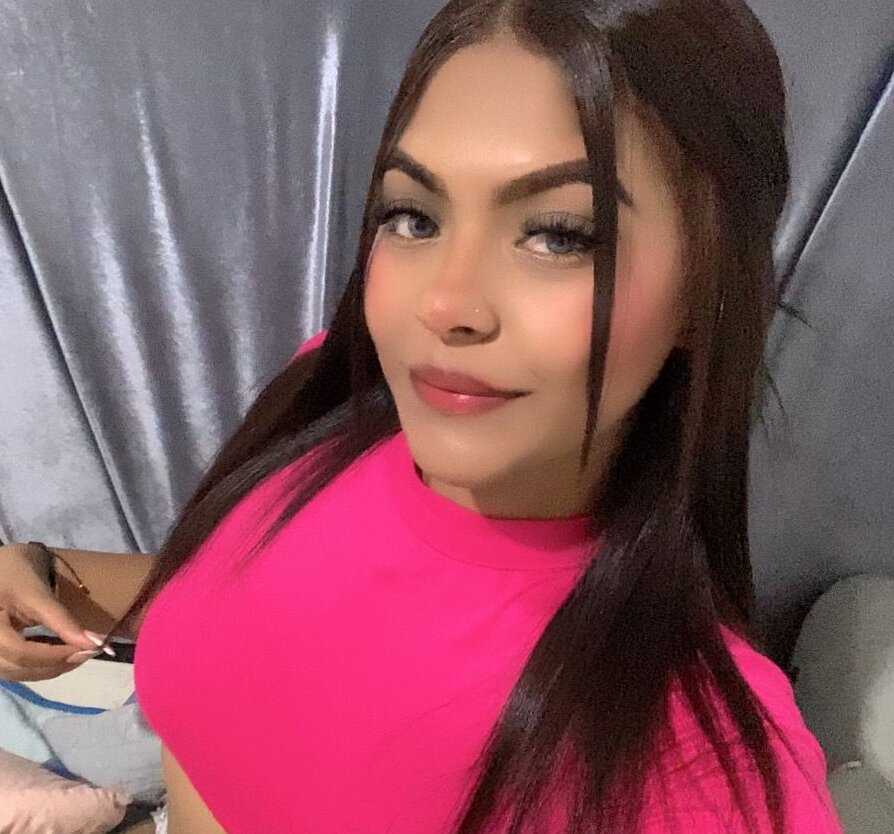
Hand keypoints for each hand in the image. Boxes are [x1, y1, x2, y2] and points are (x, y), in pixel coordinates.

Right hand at [0, 543, 101, 679]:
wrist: (4, 564)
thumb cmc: (15, 571)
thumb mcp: (36, 592)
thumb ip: (61, 619)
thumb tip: (93, 644)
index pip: (20, 652)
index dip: (55, 655)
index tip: (90, 648)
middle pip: (17, 667)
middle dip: (56, 664)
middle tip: (90, 652)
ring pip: (18, 672)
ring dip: (51, 668)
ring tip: (80, 653)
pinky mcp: (0, 651)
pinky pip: (18, 667)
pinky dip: (42, 665)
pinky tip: (63, 654)